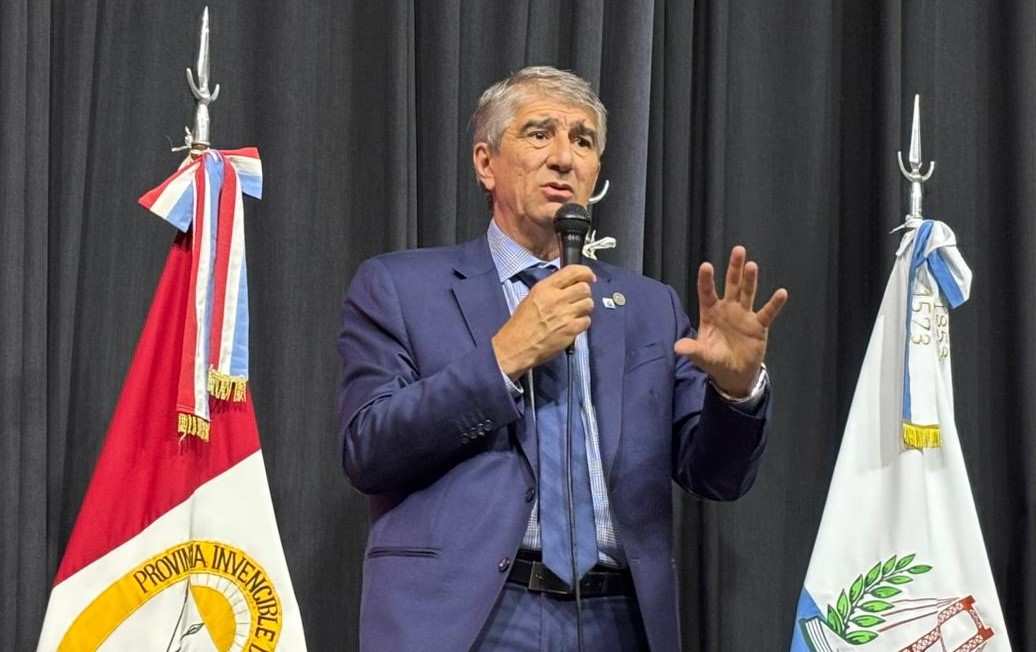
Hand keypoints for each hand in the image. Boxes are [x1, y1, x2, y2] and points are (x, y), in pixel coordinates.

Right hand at [493, 265, 595, 379]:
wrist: (517, 346)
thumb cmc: (521, 323)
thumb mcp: (532, 297)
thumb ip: (551, 289)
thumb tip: (569, 285)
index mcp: (545, 288)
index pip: (573, 271)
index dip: (586, 272)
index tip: (589, 277)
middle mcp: (557, 298)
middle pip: (585, 288)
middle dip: (585, 293)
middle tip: (579, 299)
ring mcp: (565, 315)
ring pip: (589, 304)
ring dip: (584, 308)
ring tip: (575, 313)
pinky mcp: (571, 330)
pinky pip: (586, 321)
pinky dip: (582, 323)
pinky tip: (572, 325)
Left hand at [674, 246, 787, 396]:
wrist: (734, 374)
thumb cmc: (715, 361)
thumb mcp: (702, 356)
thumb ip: (692, 349)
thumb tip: (677, 347)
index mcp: (710, 313)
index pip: (707, 293)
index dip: (706, 280)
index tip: (706, 266)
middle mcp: (727, 309)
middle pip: (731, 285)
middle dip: (734, 268)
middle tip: (738, 250)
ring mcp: (744, 315)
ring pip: (748, 293)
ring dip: (750, 280)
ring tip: (752, 265)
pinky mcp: (758, 325)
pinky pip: (767, 312)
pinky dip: (774, 304)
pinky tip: (781, 293)